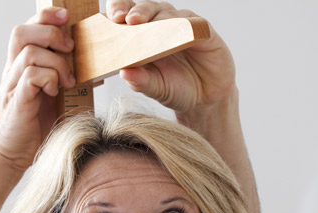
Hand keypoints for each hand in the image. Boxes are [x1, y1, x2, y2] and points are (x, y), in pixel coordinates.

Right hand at [0, 7, 76, 172]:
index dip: (46, 16)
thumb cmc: (32, 129)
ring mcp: (12, 86)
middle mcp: (12, 72)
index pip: (27, 28)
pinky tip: (55, 92)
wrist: (11, 157)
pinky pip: (30, 76)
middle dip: (50, 34)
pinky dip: (48, 79)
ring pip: (29, 53)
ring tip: (67, 81)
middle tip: (70, 49)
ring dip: (55, 62)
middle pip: (21, 33)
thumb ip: (64, 81)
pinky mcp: (16, 101)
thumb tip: (96, 72)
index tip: (67, 18)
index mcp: (20, 67)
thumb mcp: (53, 99)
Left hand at [105, 1, 235, 117]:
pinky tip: (178, 29)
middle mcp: (161, 26)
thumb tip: (124, 73)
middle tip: (127, 19)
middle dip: (136, 11)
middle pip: (146, 8)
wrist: (204, 99)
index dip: (119, 11)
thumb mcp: (155, 88)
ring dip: (156, 16)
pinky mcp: (203, 30)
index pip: (127, 16)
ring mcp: (181, 25)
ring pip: (167, 12)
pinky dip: (185, 24)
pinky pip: (193, 23)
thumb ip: (140, 81)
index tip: (112, 18)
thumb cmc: (175, 89)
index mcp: (142, 37)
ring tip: (145, 24)